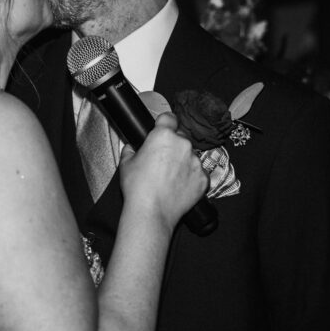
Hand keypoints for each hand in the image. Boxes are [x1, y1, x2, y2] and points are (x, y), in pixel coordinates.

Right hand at [119, 112, 207, 227]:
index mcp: (163, 136)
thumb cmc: (137, 187)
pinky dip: (190, 177)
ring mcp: (196, 162)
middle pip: (181, 138)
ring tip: (169, 177)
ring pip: (190, 156)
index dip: (165, 123)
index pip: (169, 118)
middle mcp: (183, 145)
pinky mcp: (204, 178)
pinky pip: (198, 173)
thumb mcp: (126, 164)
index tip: (163, 128)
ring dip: (182, 162)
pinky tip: (178, 186)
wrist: (151, 212)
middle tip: (161, 161)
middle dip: (173, 146)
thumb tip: (132, 147)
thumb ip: (130, 150)